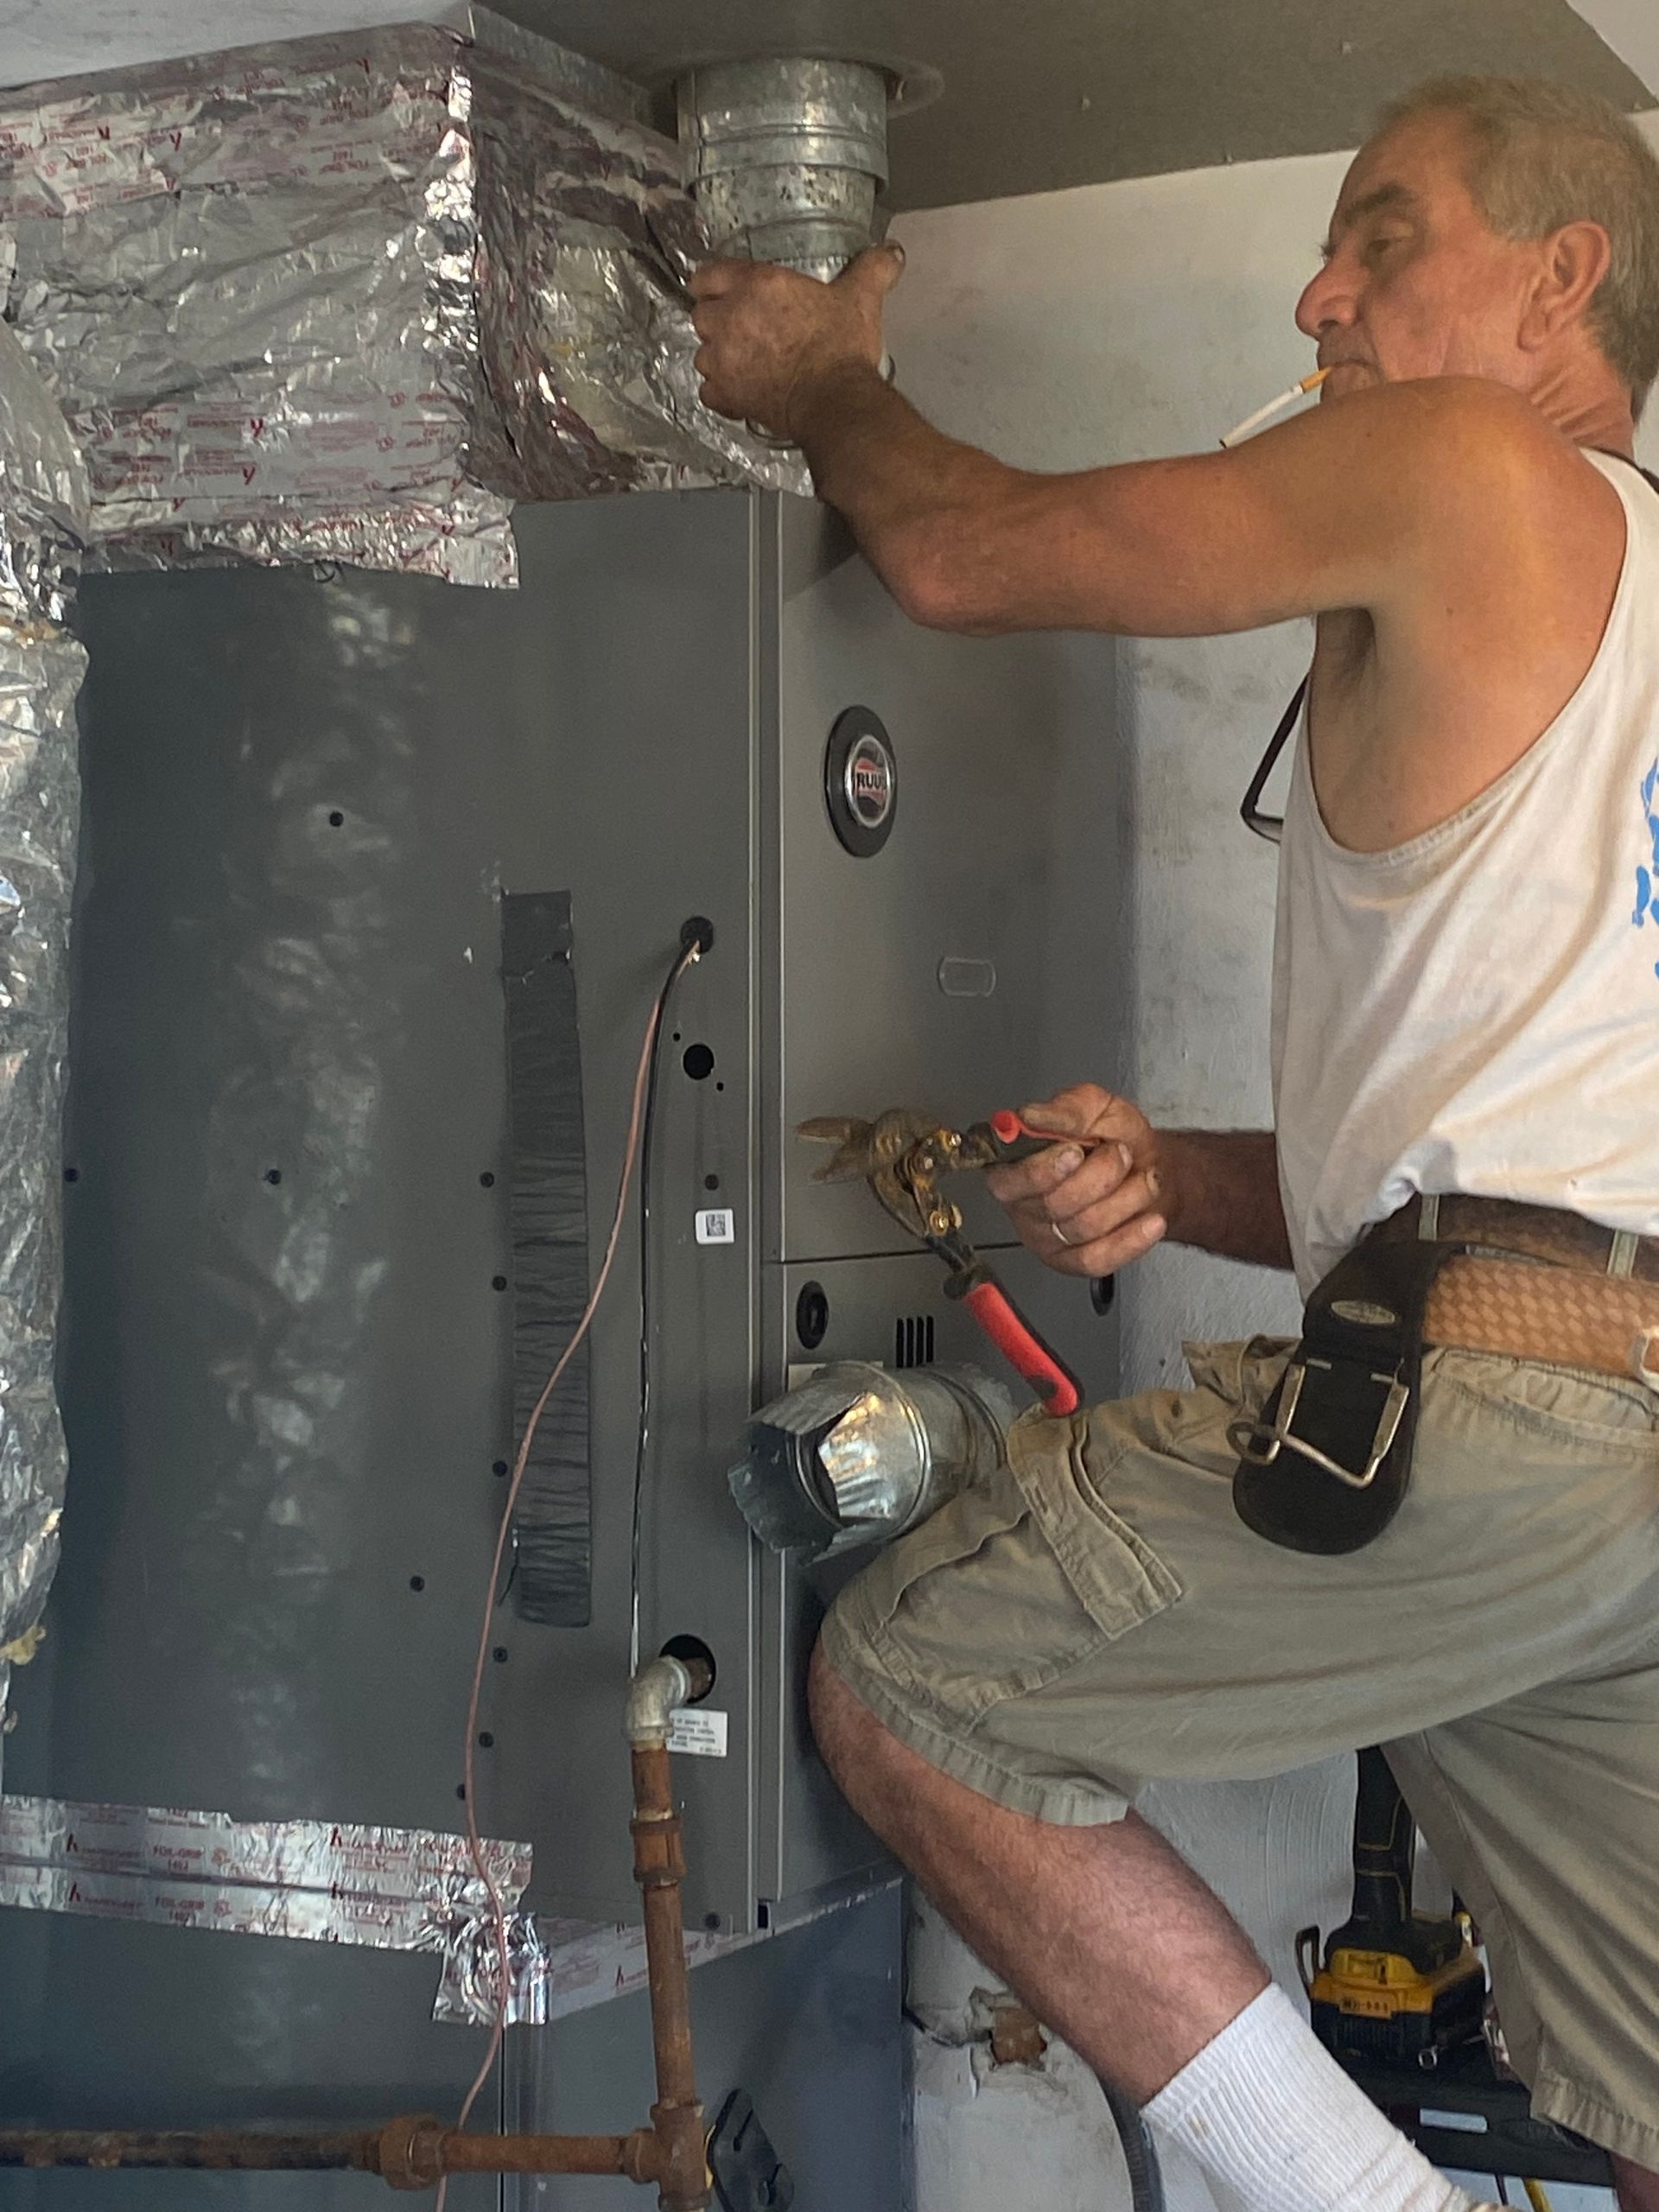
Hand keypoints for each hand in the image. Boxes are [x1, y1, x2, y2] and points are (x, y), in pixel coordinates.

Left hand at [688, 243, 903, 439]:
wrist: (835, 402)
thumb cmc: (840, 349)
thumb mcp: (861, 299)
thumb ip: (872, 269)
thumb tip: (890, 253)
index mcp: (756, 285)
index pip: (709, 274)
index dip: (711, 282)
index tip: (717, 288)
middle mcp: (731, 319)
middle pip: (701, 314)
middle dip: (717, 320)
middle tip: (741, 327)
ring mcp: (723, 360)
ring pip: (702, 354)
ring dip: (718, 356)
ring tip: (743, 361)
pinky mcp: (726, 395)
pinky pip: (709, 392)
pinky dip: (721, 393)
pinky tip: (740, 391)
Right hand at [985, 1085, 1169, 1279]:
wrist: (1146, 1165)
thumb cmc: (1112, 1137)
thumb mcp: (1093, 1107)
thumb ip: (1063, 1110)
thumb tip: (1028, 1117)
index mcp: (1013, 1165)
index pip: (1012, 1180)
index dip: (1043, 1170)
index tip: (1075, 1151)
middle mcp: (1023, 1205)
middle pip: (1054, 1204)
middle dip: (1100, 1175)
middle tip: (1121, 1153)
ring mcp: (1047, 1238)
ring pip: (1083, 1228)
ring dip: (1126, 1198)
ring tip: (1144, 1178)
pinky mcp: (1074, 1262)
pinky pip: (1098, 1259)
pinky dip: (1130, 1239)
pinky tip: (1151, 1221)